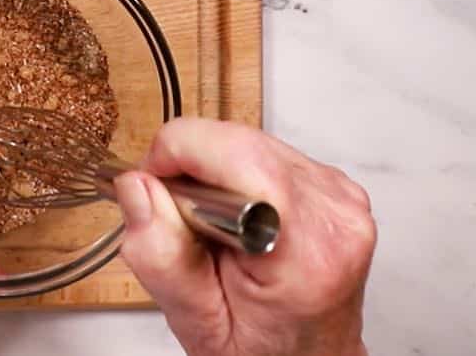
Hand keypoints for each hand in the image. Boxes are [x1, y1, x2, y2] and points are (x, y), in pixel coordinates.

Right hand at [114, 118, 375, 355]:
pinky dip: (239, 176)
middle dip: (191, 169)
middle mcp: (332, 214)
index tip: (155, 197)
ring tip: (213, 228)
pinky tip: (237, 218)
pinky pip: (267, 154)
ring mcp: (339, 197)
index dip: (175, 160)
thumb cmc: (262, 351)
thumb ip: (160, 255)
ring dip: (215, 172)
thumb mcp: (196, 323)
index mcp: (303, 250)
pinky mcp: (335, 187)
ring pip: (249, 141)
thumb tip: (136, 186)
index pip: (230, 151)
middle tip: (183, 224)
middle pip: (237, 141)